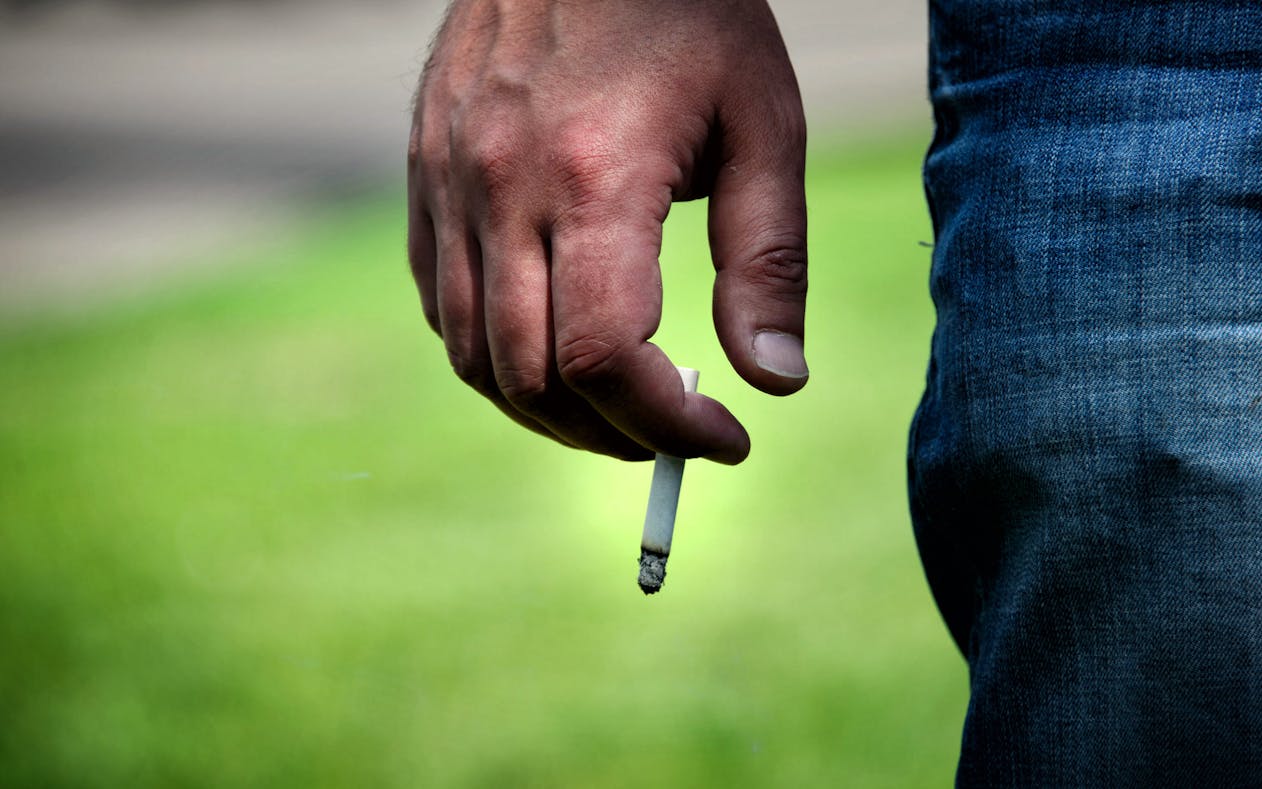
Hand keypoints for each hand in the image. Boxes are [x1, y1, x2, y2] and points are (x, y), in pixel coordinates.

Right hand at [407, 0, 807, 463]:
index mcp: (592, 175)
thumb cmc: (689, 16)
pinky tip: (553, 349)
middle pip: (533, 378)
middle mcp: (499, 187)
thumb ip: (769, 258)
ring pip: (474, 357)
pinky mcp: (422, 174)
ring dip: (549, 412)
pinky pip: (441, 304)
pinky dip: (494, 356)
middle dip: (614, 434)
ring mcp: (446, 182)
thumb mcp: (763, 125)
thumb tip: (775, 381)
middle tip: (677, 433)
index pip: (604, 357)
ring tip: (620, 410)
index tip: (726, 436)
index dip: (668, 423)